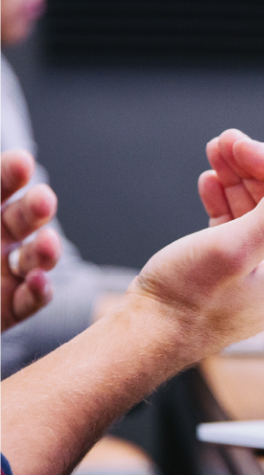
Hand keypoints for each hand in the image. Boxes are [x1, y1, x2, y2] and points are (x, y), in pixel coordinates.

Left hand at [1, 150, 60, 331]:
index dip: (10, 175)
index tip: (22, 163)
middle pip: (20, 219)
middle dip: (35, 209)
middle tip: (45, 201)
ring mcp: (2, 277)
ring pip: (33, 260)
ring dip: (45, 252)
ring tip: (48, 246)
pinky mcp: (8, 311)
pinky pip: (30, 300)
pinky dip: (39, 292)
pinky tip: (39, 284)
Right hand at [129, 130, 263, 364]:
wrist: (147, 335)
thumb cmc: (187, 300)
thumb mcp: (235, 248)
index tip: (240, 144)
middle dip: (251, 168)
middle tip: (223, 141)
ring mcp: (260, 273)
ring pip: (256, 212)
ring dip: (236, 180)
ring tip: (214, 154)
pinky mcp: (234, 273)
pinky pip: (238, 228)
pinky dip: (224, 202)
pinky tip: (209, 184)